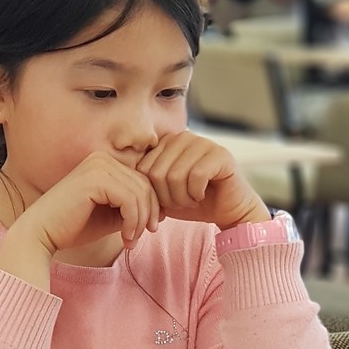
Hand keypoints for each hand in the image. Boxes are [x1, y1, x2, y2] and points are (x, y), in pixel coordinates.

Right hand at [16, 152, 161, 253]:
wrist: (41, 234)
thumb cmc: (74, 227)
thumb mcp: (111, 215)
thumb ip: (133, 208)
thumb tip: (163, 210)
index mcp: (105, 163)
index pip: (144, 181)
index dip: (151, 207)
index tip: (145, 231)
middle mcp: (102, 159)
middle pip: (146, 185)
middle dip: (148, 215)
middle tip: (138, 238)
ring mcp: (98, 166)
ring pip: (141, 193)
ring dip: (141, 221)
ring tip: (130, 240)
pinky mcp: (95, 179)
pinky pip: (130, 199)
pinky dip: (133, 221)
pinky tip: (125, 237)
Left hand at [137, 131, 268, 229]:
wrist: (227, 210)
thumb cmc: (193, 202)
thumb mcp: (163, 193)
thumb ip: (145, 184)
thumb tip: (121, 184)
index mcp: (167, 143)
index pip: (143, 169)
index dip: (153, 193)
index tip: (168, 201)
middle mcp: (184, 137)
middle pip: (157, 173)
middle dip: (167, 197)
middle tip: (182, 202)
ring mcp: (203, 143)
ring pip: (175, 175)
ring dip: (183, 198)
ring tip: (193, 199)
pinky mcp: (221, 154)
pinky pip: (196, 177)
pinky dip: (196, 194)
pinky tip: (203, 194)